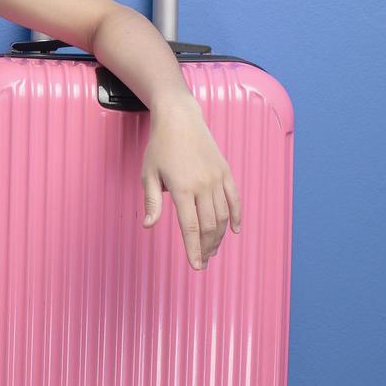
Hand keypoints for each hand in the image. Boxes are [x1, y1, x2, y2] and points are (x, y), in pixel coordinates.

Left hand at [140, 98, 242, 270]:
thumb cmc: (159, 147)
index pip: (190, 227)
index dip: (193, 249)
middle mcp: (203, 185)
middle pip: (209, 225)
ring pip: (223, 215)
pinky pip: (235, 199)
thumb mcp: (148, 173)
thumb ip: (152, 202)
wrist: (179, 119)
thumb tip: (149, 226)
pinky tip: (235, 230)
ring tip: (213, 249)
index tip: (196, 266)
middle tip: (203, 260)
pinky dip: (237, 216)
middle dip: (206, 247)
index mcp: (182, 188)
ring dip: (219, 236)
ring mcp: (217, 178)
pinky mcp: (226, 172)